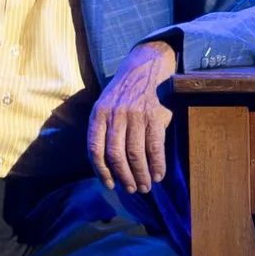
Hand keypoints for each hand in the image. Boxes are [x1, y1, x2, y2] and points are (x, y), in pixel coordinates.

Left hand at [89, 39, 177, 193]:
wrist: (145, 66)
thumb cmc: (124, 92)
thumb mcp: (105, 104)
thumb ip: (104, 129)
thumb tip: (108, 164)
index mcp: (99, 114)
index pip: (95, 149)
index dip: (101, 171)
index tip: (110, 184)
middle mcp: (115, 114)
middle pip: (116, 154)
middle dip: (124, 176)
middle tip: (131, 189)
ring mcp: (136, 115)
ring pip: (136, 153)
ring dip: (141, 174)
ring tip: (145, 186)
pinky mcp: (155, 115)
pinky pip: (155, 146)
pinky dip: (157, 164)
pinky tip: (158, 174)